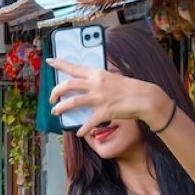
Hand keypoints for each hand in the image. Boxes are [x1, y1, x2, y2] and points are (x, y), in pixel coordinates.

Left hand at [46, 57, 171, 136]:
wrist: (145, 97)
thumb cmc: (129, 87)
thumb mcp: (112, 77)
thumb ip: (97, 79)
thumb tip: (84, 83)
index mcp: (97, 74)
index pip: (74, 67)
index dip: (59, 64)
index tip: (49, 61)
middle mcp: (96, 84)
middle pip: (68, 85)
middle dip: (55, 91)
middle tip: (51, 98)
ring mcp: (99, 98)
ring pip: (73, 102)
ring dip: (61, 108)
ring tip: (55, 111)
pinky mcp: (104, 112)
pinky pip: (88, 122)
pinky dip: (82, 129)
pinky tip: (79, 133)